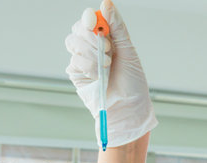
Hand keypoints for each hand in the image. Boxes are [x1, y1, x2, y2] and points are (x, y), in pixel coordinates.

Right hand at [65, 0, 157, 147]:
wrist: (129, 108)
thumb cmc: (132, 82)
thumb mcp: (128, 50)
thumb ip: (117, 27)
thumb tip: (106, 3)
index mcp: (106, 38)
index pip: (90, 20)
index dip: (90, 18)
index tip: (95, 22)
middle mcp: (92, 47)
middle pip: (79, 29)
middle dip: (92, 37)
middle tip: (109, 48)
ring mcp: (83, 60)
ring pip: (73, 42)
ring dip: (91, 51)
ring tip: (107, 63)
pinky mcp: (77, 74)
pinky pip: (74, 60)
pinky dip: (88, 65)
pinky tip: (99, 74)